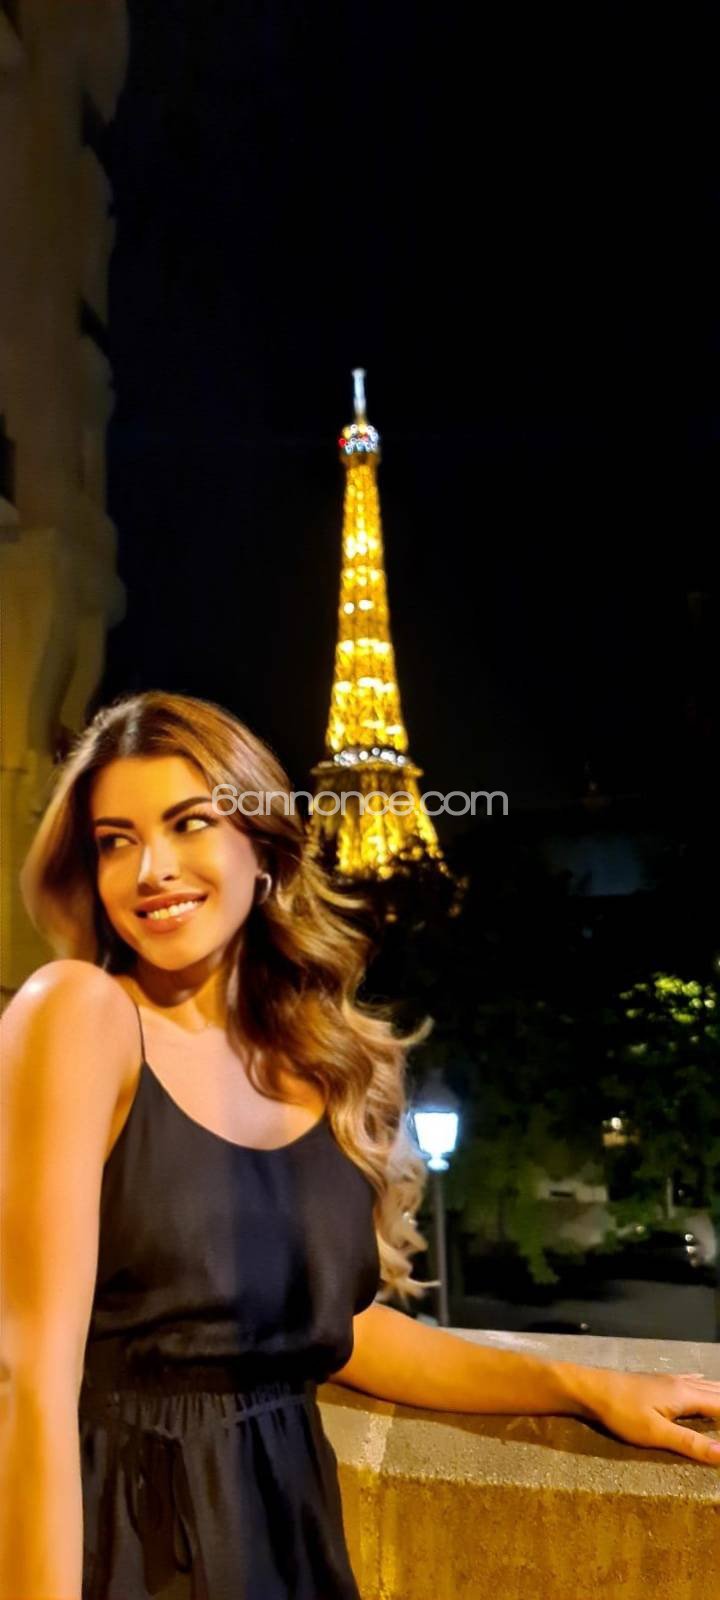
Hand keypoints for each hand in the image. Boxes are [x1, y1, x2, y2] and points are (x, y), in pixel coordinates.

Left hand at [570, 1366, 719, 1463]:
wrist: (590, 1388)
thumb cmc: (620, 1413)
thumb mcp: (656, 1433)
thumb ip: (691, 1443)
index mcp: (686, 1396)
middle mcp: (682, 1384)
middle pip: (718, 1392)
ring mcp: (670, 1380)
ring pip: (706, 1385)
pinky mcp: (659, 1381)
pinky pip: (693, 1380)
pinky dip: (707, 1385)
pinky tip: (703, 1381)